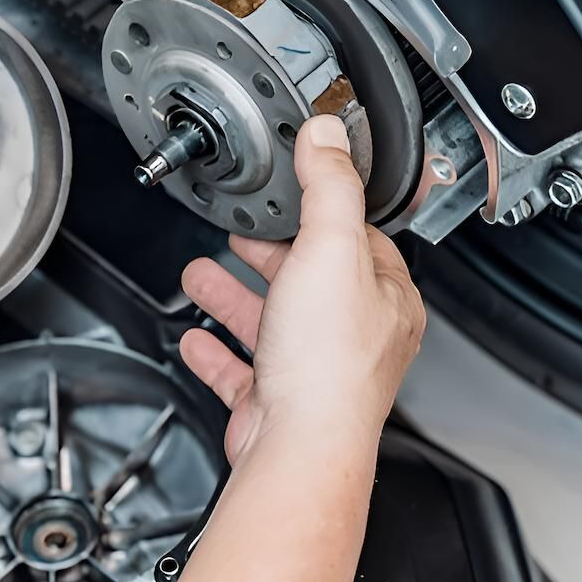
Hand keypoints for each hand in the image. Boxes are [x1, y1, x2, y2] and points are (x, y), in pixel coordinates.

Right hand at [180, 115, 424, 463]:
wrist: (300, 447)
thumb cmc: (327, 362)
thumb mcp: (331, 248)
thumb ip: (329, 186)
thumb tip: (328, 135)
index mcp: (384, 299)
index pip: (359, 241)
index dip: (322, 215)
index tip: (294, 198)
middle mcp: (355, 337)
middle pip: (309, 280)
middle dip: (270, 255)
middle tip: (244, 235)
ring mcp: (314, 371)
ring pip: (271, 322)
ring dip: (234, 297)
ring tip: (202, 274)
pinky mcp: (276, 402)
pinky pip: (242, 369)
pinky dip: (217, 351)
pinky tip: (196, 338)